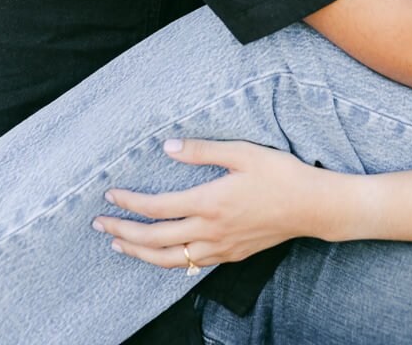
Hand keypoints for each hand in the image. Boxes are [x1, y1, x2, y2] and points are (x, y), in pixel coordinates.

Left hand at [92, 138, 323, 270]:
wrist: (311, 207)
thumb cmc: (280, 174)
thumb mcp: (243, 152)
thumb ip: (203, 151)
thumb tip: (168, 147)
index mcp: (209, 202)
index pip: (158, 207)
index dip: (130, 202)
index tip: (111, 194)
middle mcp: (209, 231)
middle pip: (154, 240)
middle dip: (123, 232)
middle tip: (100, 225)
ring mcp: (220, 247)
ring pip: (168, 260)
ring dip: (139, 254)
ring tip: (119, 245)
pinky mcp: (230, 255)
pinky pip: (190, 265)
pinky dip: (167, 263)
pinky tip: (161, 257)